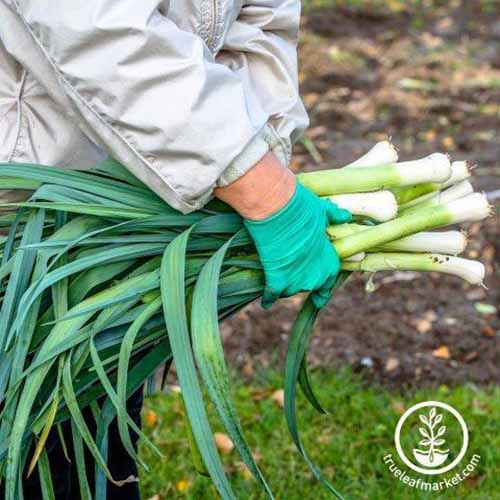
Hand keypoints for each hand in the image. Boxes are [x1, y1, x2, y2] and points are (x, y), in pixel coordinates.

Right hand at [215, 153, 350, 307]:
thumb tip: (346, 215)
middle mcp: (315, 275)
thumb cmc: (302, 207)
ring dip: (284, 287)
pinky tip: (265, 303)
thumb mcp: (322, 210)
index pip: (329, 282)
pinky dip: (268, 298)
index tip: (320, 298)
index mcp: (329, 261)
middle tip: (290, 273)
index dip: (323, 289)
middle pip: (307, 286)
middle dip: (299, 281)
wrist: (278, 207)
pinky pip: (271, 295)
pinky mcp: (276, 278)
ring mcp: (295, 279)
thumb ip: (333, 217)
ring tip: (277, 281)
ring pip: (289, 291)